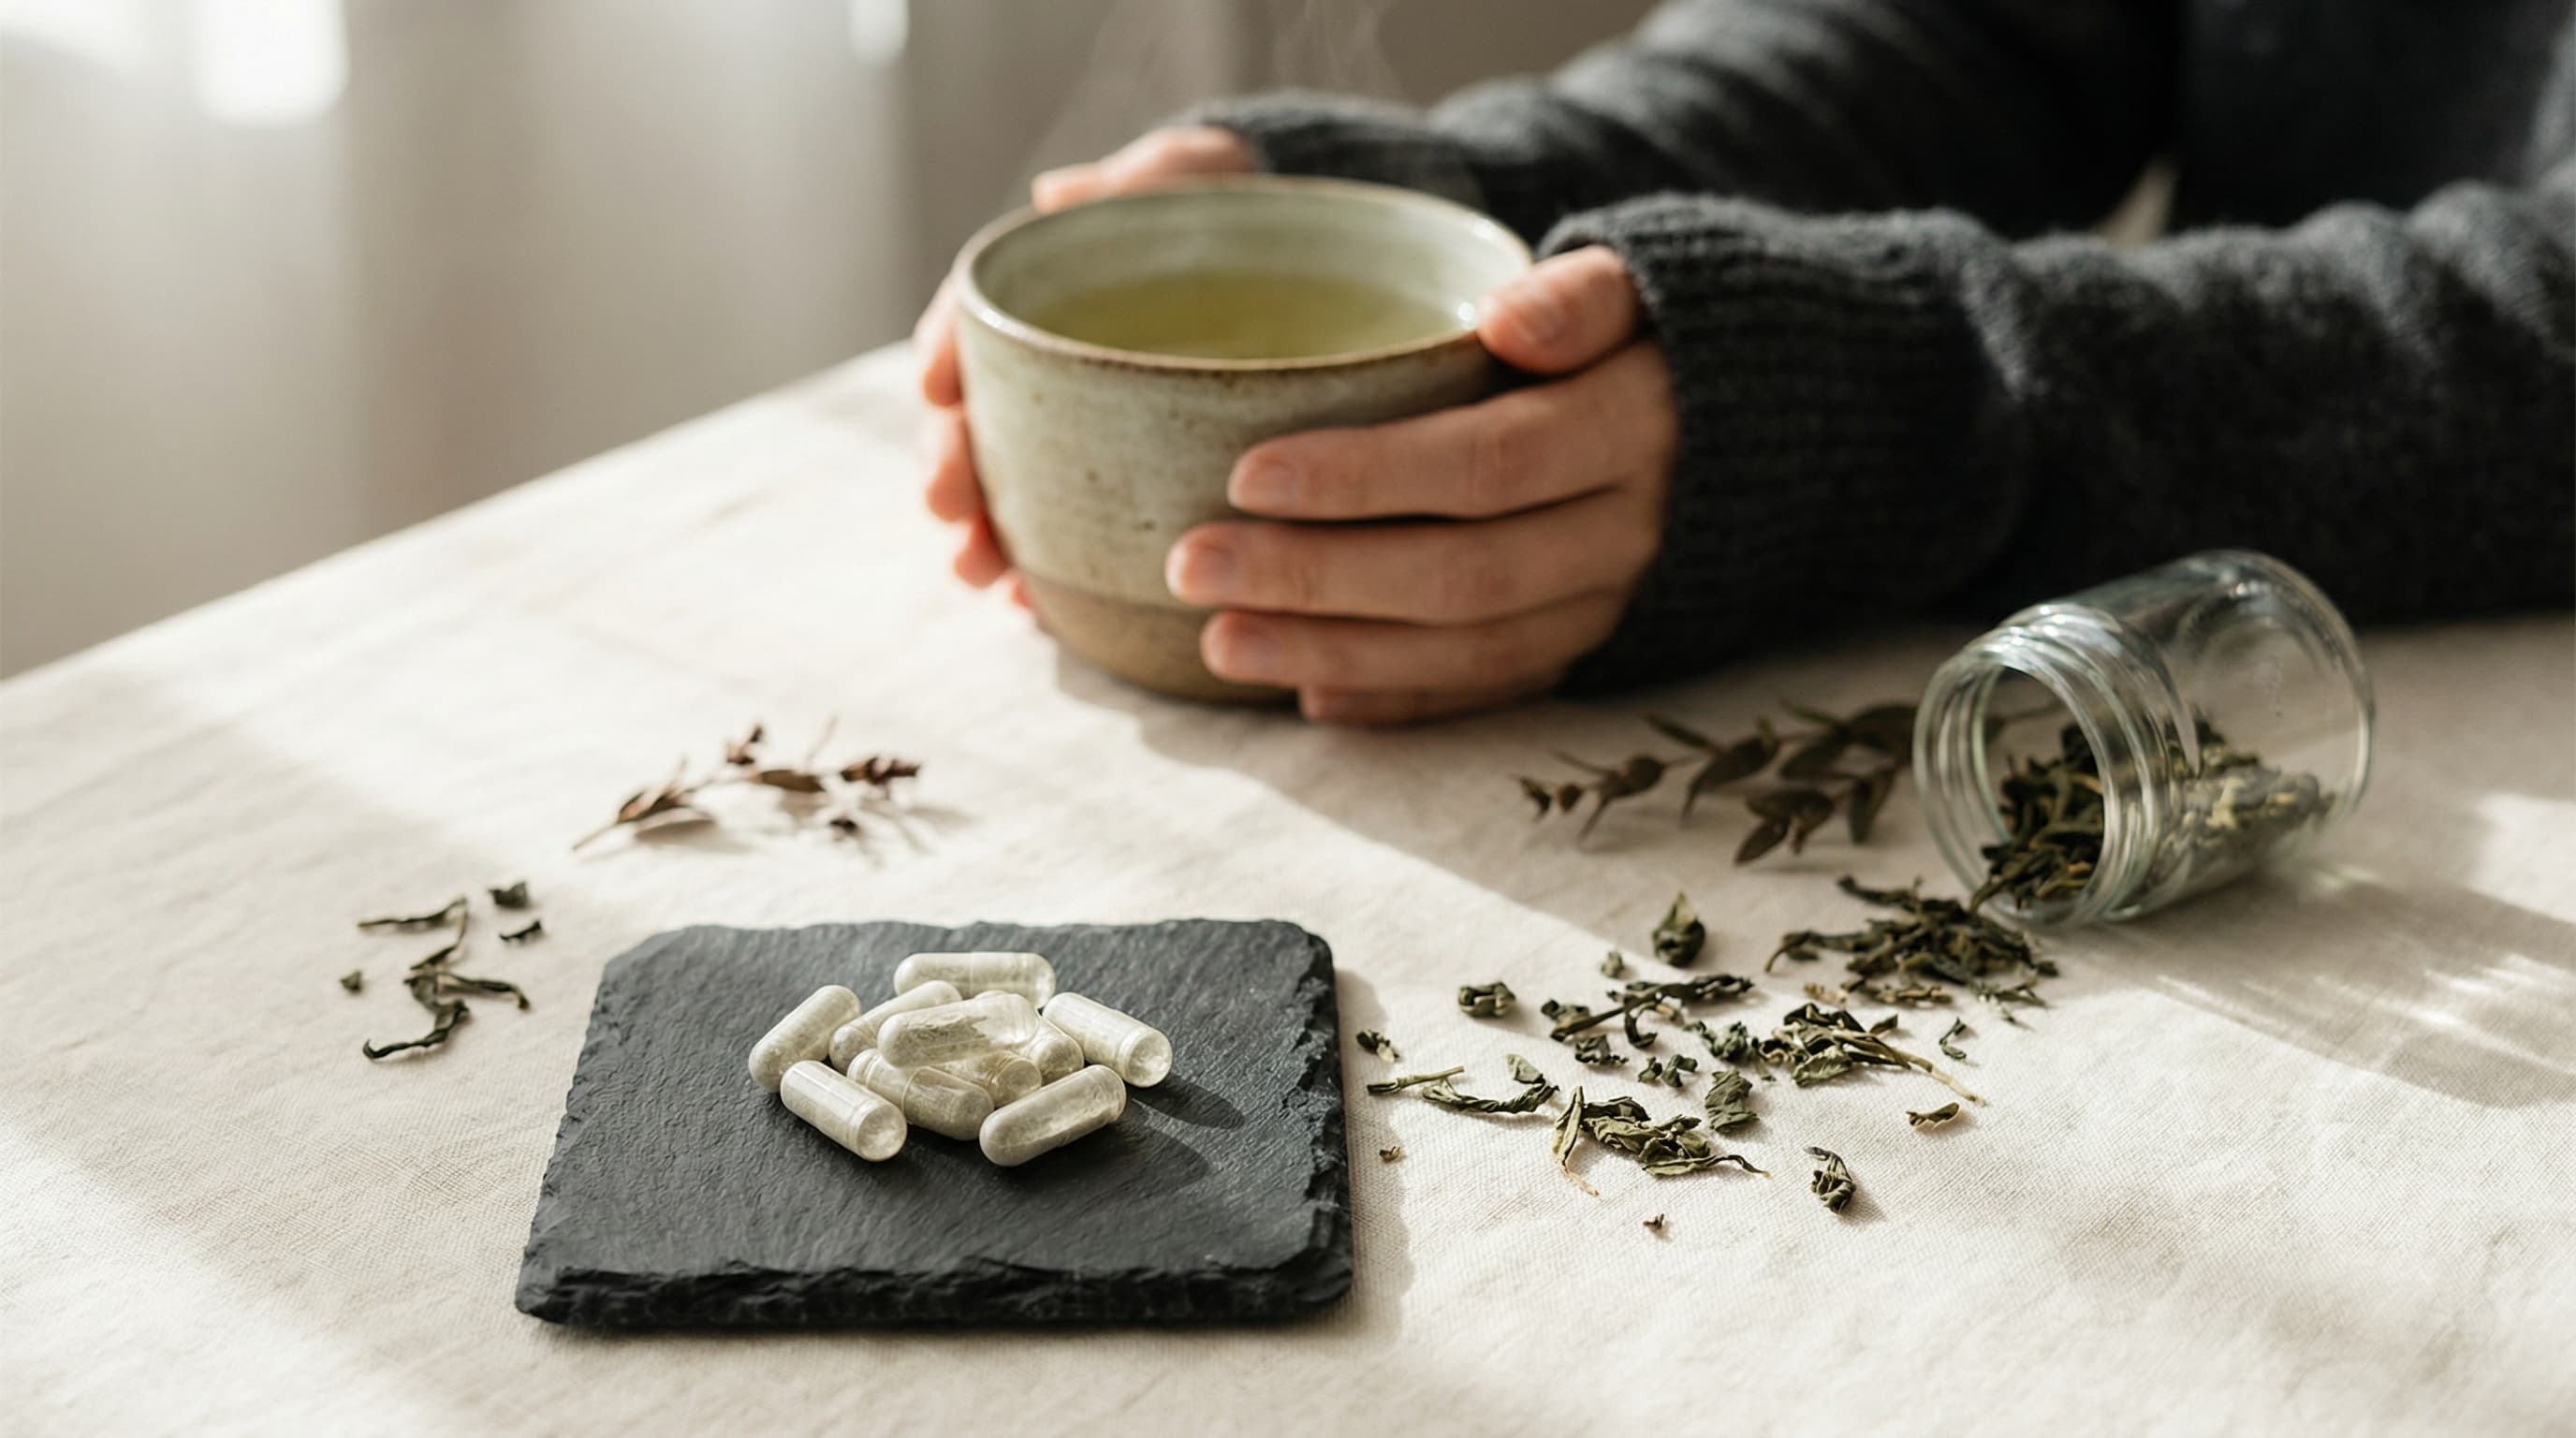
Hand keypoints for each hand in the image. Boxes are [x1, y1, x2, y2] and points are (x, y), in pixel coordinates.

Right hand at [917, 127, 1255, 596]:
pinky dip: (1048, 579)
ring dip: (987, 536)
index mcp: (1049, 296)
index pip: (976, 321)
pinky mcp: (1128, 494)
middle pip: (981, 422)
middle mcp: (1051, 376)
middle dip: (953, 466)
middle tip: (948, 506)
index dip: (945, 352)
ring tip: (981, 575)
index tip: (933, 386)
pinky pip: (1075, 542)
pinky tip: (1036, 611)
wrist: (1307, 261)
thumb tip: (1062, 195)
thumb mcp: (1193, 178)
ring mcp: (1084, 440)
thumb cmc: (1230, 213)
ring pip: (1014, 493)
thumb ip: (1139, 182)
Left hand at [1167, 246, 1673, 724]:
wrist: (1769, 428)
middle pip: (1463, 571)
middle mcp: (1631, 530)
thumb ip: (1581, 295)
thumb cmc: (1653, 338)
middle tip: (1192, 565)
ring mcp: (1612, 604)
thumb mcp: (1637, 285)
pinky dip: (1402, 700)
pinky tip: (1313, 698)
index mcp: (1635, 427)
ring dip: (1337, 651)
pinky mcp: (1594, 650)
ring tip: (1220, 642)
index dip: (1366, 476)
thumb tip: (1508, 319)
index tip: (1246, 475)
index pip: (1488, 461)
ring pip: (1470, 647)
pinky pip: (1493, 692)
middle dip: (1317, 577)